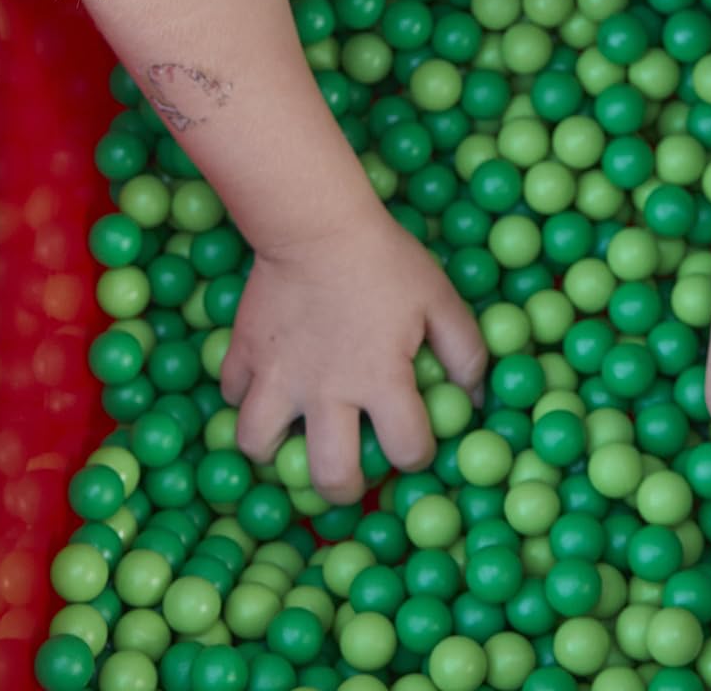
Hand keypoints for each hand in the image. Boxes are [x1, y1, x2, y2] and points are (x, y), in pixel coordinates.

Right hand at [219, 206, 485, 503]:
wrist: (316, 222)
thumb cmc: (385, 259)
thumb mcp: (440, 297)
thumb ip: (466, 351)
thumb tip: (478, 397)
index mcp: (381, 380)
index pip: (407, 449)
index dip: (418, 453)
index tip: (413, 442)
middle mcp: (327, 392)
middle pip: (331, 476)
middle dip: (344, 488)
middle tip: (349, 472)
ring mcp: (277, 377)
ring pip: (258, 446)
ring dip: (275, 449)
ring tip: (293, 435)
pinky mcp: (243, 353)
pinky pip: (233, 394)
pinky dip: (246, 396)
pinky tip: (267, 382)